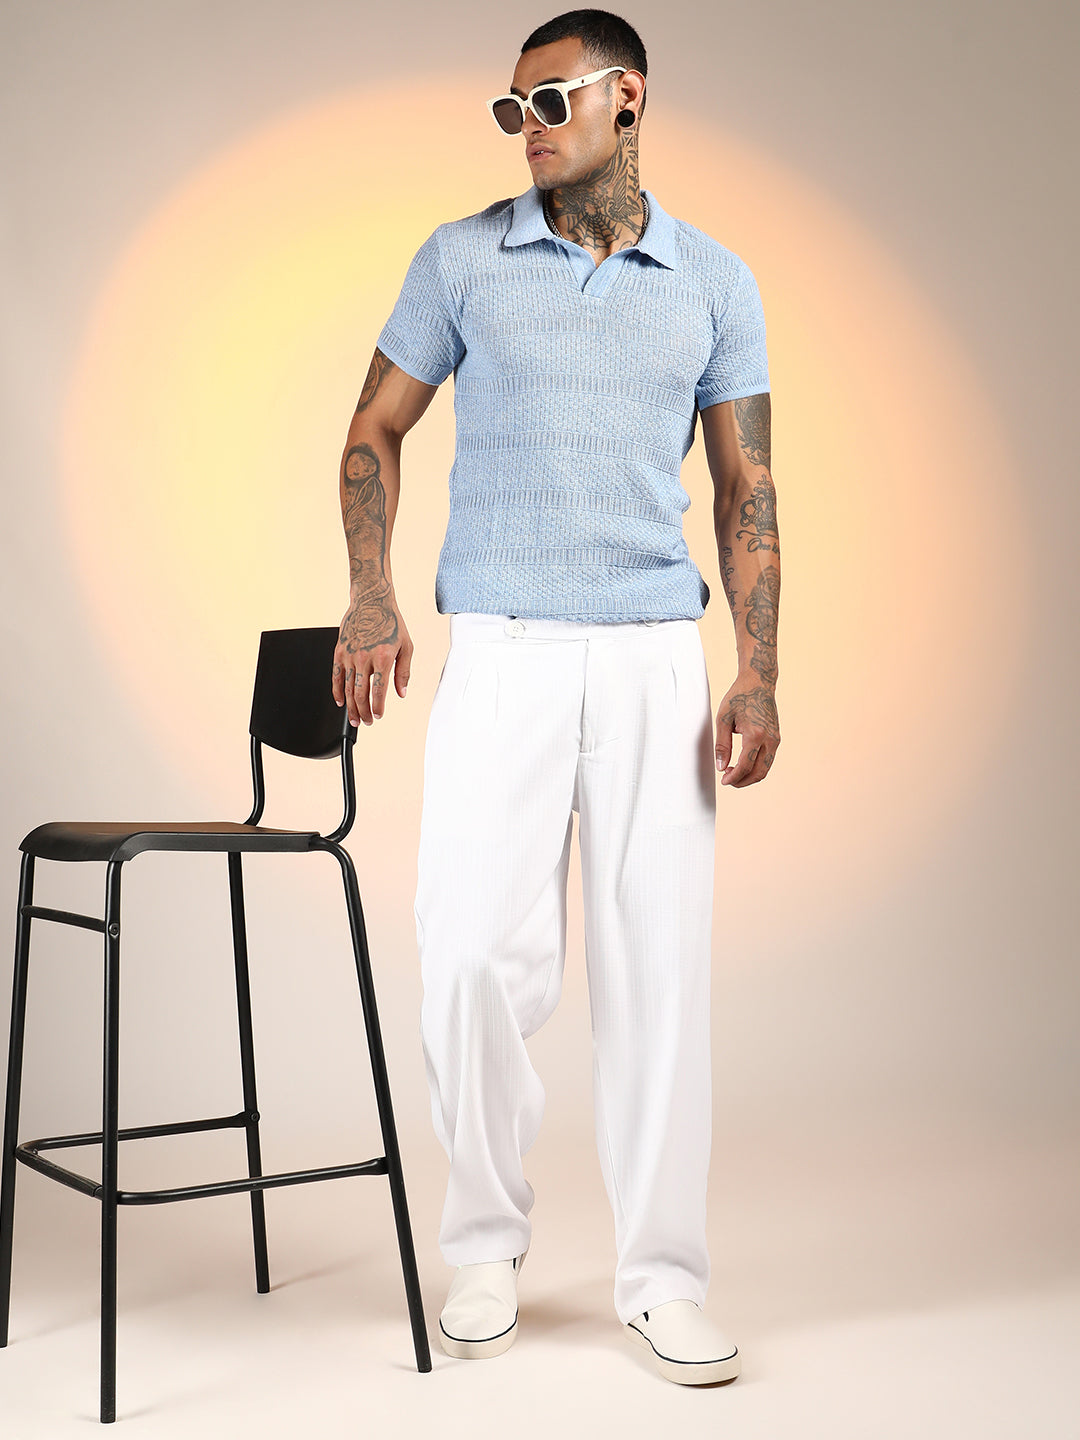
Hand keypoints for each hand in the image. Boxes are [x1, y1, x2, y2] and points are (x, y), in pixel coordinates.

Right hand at [332, 596, 412, 726]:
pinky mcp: (339, 651)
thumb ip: (404, 672)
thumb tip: (401, 693)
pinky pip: (336, 676)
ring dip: (351, 707)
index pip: (378, 691)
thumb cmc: (391, 622)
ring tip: (355, 719)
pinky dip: (337, 691)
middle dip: (363, 713)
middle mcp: (364, 658)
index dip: (377, 708)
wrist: (372, 601)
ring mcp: (349, 655)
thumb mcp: (406, 647)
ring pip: (347, 689)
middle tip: (367, 722)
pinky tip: (340, 701)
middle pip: (360, 694)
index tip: (378, 715)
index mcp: (383, 658)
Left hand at [714, 679, 779, 786]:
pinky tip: (743, 763)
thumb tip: (721, 767)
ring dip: (750, 776)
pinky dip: (756, 767)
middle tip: (727, 779)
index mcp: (756, 734)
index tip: (723, 781)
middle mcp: (770, 739)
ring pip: (765, 769)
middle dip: (742, 781)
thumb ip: (722, 745)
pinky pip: (768, 760)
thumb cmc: (739, 697)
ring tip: (733, 771)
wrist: (759, 682)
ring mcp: (776, 739)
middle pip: (759, 773)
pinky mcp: (777, 738)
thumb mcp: (723, 719)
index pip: (745, 766)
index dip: (733, 778)